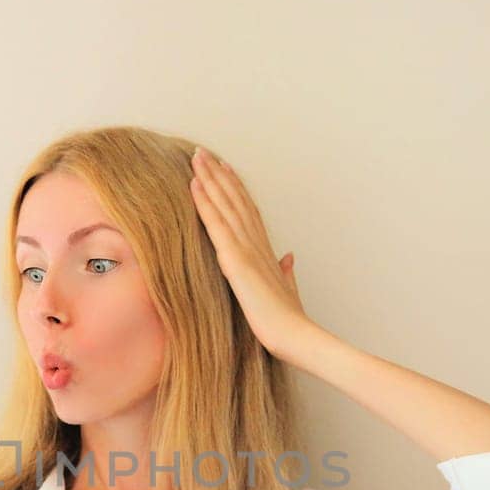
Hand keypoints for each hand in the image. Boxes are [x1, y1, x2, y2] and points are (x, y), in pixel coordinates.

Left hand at [189, 145, 314, 358]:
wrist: (296, 336)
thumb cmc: (290, 320)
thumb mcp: (287, 290)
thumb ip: (286, 271)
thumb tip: (289, 257)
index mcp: (265, 249)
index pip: (247, 210)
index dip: (235, 187)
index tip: (224, 167)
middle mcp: (256, 242)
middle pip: (235, 199)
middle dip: (218, 174)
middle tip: (202, 152)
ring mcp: (247, 249)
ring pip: (225, 205)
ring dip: (209, 179)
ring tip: (196, 157)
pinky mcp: (237, 260)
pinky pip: (217, 225)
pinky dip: (205, 203)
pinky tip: (194, 185)